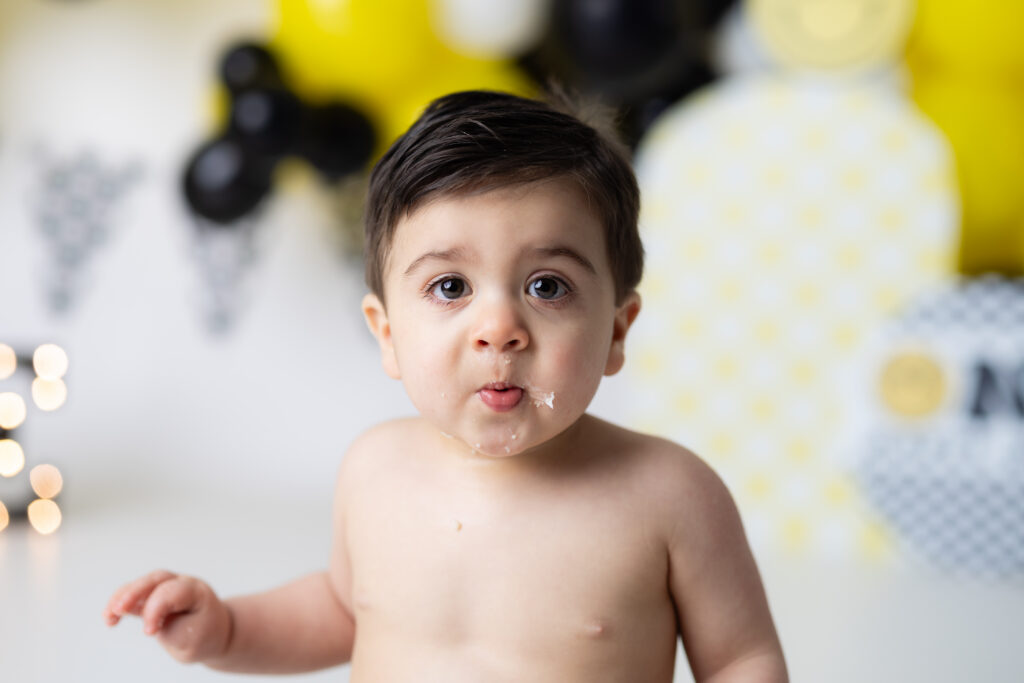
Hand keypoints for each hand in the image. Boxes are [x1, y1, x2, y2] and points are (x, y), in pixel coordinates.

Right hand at [103, 569, 232, 662]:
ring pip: (142, 584)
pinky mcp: (152, 596)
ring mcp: (166, 587)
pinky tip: (109, 619)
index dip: (156, 609)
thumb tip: (147, 623)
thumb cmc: (204, 635)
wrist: (212, 632)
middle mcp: (181, 583)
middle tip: (119, 610)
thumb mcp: (193, 638)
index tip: (148, 633)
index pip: (172, 592)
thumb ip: (172, 630)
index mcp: (196, 591)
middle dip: (135, 592)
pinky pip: (134, 595)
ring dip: (122, 597)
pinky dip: (119, 604)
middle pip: (156, 579)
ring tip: (109, 617)